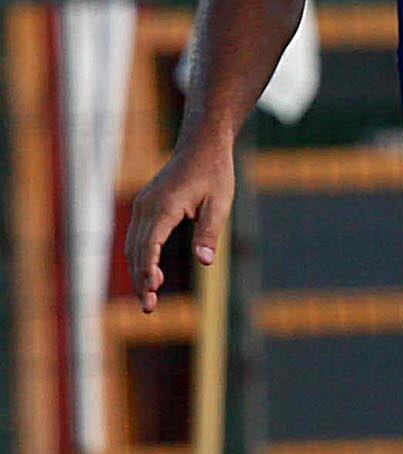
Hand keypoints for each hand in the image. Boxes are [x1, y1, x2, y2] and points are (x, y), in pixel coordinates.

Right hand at [120, 142, 235, 314]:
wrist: (202, 145)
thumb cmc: (215, 172)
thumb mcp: (219, 203)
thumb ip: (210, 232)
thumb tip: (205, 262)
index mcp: (163, 208)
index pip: (148, 247)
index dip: (147, 272)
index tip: (151, 294)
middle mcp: (146, 207)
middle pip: (136, 251)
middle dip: (140, 280)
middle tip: (148, 307)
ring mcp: (142, 205)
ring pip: (133, 245)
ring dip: (138, 270)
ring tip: (150, 295)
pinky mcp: (145, 205)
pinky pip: (137, 236)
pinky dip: (141, 256)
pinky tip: (153, 273)